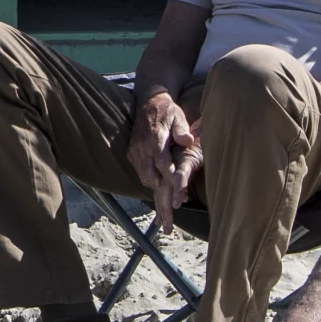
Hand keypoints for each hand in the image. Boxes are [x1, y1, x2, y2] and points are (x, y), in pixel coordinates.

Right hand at [127, 90, 202, 217]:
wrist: (148, 101)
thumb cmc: (168, 110)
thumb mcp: (178, 116)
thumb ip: (182, 129)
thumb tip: (188, 141)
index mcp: (155, 139)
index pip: (163, 164)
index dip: (171, 181)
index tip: (179, 198)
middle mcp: (143, 148)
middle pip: (151, 178)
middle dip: (162, 198)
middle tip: (169, 220)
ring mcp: (135, 151)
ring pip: (145, 178)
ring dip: (157, 193)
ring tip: (166, 213)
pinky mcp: (132, 153)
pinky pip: (140, 173)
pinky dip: (150, 183)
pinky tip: (160, 192)